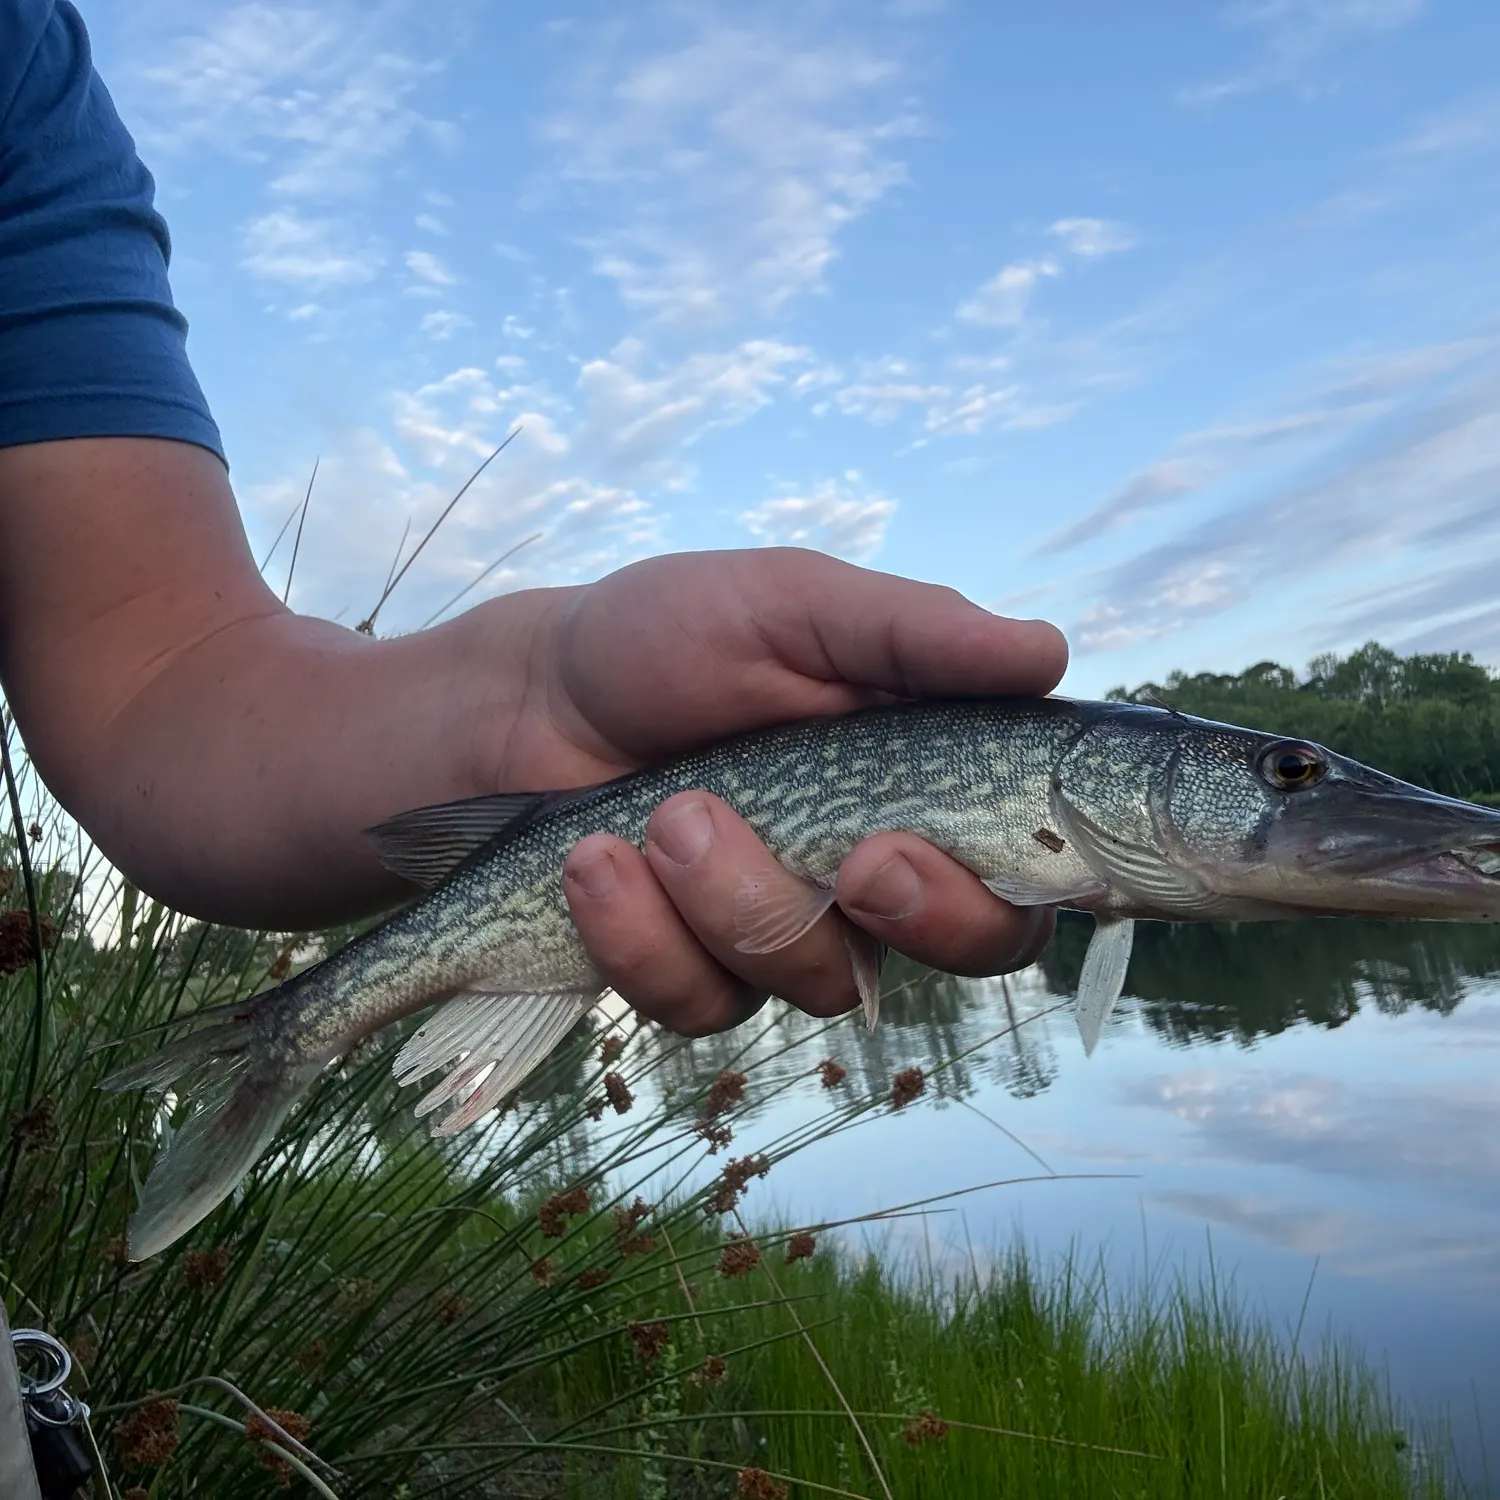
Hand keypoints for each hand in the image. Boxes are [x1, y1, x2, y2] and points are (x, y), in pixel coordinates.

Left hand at [485, 548, 1066, 1035]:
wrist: (521, 701)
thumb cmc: (665, 636)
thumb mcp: (787, 607)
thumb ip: (907, 632)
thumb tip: (1047, 654)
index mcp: (926, 780)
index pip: (1028, 868)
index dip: (1002, 891)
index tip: (898, 850)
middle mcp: (879, 866)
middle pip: (970, 948)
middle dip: (913, 916)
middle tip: (848, 860)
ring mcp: (791, 929)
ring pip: (821, 980)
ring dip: (737, 899)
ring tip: (662, 814)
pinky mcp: (697, 973)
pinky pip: (704, 1003)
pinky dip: (644, 935)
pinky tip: (594, 864)